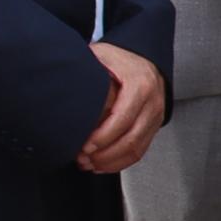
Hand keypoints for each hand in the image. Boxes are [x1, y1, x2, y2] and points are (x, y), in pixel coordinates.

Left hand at [78, 45, 167, 173]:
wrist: (145, 59)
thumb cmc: (120, 59)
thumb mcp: (101, 56)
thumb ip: (87, 71)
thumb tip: (65, 88)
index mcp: (140, 85)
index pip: (123, 118)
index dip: (103, 136)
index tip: (84, 145)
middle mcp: (152, 103)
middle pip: (131, 138)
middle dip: (105, 154)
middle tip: (83, 159)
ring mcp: (155, 117)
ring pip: (136, 149)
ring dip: (111, 161)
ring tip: (88, 164)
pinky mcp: (153, 127)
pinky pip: (140, 151)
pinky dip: (120, 162)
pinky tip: (102, 165)